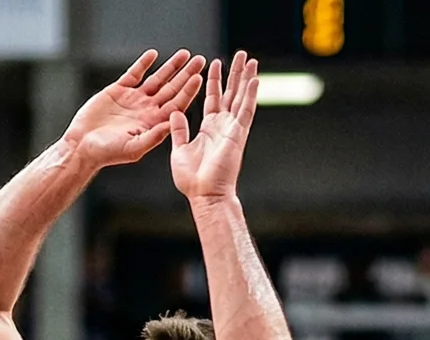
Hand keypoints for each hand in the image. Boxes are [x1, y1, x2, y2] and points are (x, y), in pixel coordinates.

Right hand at [65, 50, 205, 169]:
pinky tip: (154, 55)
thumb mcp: (134, 148)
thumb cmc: (107, 153)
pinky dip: (143, 63)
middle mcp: (147, 109)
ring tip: (184, 53)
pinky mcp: (118, 90)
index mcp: (154, 123)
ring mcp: (134, 99)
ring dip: (170, 66)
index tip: (198, 78)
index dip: (188, 90)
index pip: (176, 103)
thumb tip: (173, 124)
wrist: (81, 146)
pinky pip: (134, 73)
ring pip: (157, 79)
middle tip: (200, 60)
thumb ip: (154, 136)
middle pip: (171, 88)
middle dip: (186, 74)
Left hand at [169, 51, 259, 204]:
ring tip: (251, 60)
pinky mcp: (238, 134)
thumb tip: (174, 113)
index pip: (213, 98)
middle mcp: (223, 125)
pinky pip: (246, 111)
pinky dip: (250, 94)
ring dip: (246, 78)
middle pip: (231, 93)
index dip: (215, 81)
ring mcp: (232, 129)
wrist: (204, 195)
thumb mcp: (179, 150)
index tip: (215, 63)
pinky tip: (255, 79)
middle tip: (241, 54)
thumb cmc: (192, 180)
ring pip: (241, 97)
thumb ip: (179, 130)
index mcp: (209, 128)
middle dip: (236, 73)